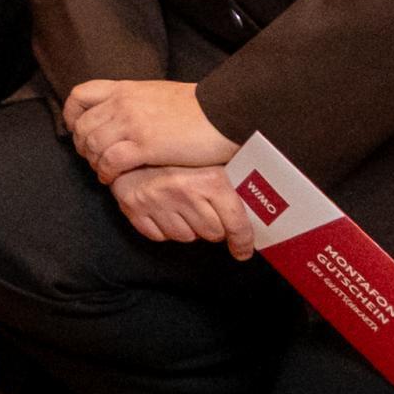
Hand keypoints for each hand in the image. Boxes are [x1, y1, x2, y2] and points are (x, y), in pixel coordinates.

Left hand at [63, 77, 228, 182]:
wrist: (224, 113)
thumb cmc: (198, 108)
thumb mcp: (157, 94)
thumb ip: (135, 102)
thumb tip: (122, 114)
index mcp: (125, 88)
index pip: (80, 95)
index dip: (72, 114)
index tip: (76, 129)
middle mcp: (123, 103)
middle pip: (83, 126)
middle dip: (83, 146)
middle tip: (93, 158)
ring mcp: (132, 123)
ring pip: (93, 145)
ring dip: (94, 162)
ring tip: (104, 171)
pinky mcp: (145, 145)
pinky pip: (110, 161)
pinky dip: (106, 172)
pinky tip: (112, 179)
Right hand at [112, 163, 255, 254]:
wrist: (133, 144)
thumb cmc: (176, 154)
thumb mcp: (211, 162)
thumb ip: (233, 185)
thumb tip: (260, 215)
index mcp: (208, 178)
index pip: (235, 223)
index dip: (243, 240)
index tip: (243, 249)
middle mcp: (183, 190)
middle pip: (212, 233)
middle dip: (214, 227)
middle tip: (208, 212)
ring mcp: (156, 200)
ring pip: (186, 237)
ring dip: (188, 227)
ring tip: (184, 207)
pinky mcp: (135, 209)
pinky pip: (160, 236)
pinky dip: (164, 228)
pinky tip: (165, 210)